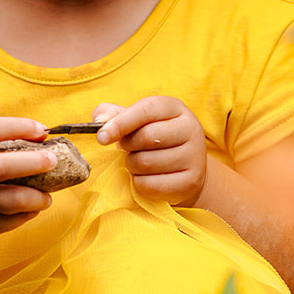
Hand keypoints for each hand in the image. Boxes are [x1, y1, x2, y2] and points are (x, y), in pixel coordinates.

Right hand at [0, 117, 56, 249]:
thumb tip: (42, 138)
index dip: (17, 126)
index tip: (41, 129)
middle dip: (32, 162)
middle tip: (53, 160)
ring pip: (11, 200)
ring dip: (36, 197)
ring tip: (48, 196)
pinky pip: (11, 221)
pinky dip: (28, 214)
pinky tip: (33, 208)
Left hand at [93, 96, 207, 206]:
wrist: (186, 170)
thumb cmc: (154, 139)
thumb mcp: (136, 121)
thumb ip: (113, 114)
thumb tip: (99, 121)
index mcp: (175, 108)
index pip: (147, 110)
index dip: (121, 123)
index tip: (102, 137)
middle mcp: (190, 128)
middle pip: (147, 137)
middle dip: (127, 146)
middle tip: (125, 148)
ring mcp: (194, 156)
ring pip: (147, 163)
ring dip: (132, 165)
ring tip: (137, 162)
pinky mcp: (191, 181)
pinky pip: (151, 185)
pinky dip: (139, 183)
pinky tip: (145, 177)